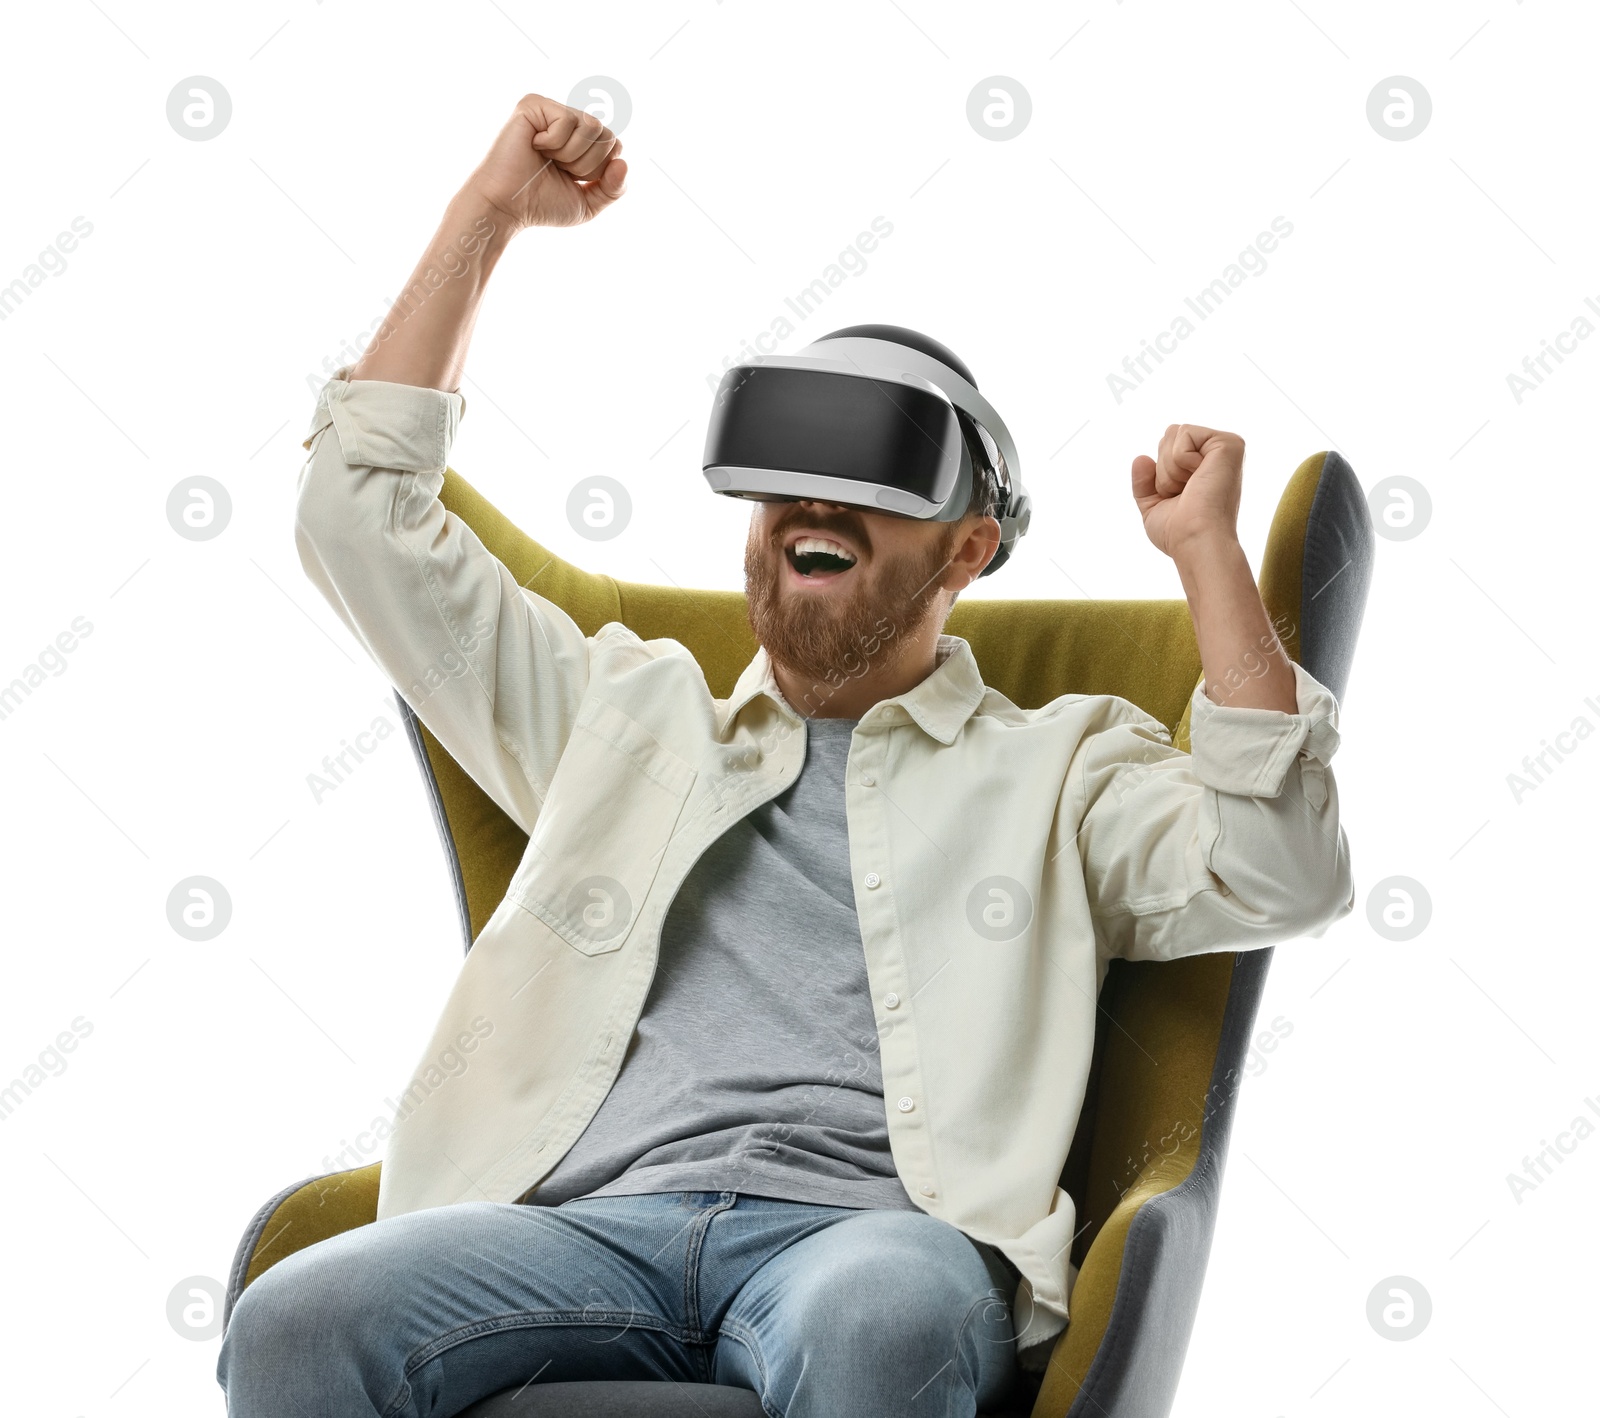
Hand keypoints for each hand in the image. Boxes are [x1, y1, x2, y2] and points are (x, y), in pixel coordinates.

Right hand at [461, 93, 626, 231]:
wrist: (506, 206)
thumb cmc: (540, 205)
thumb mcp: (588, 203)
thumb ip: (614, 188)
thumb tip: (623, 162)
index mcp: (580, 141)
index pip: (615, 146)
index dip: (599, 170)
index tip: (572, 179)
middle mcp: (567, 121)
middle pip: (607, 135)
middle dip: (587, 164)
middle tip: (557, 169)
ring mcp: (550, 110)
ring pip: (592, 126)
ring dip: (572, 154)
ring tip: (546, 158)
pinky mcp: (534, 104)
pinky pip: (567, 120)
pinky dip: (554, 142)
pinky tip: (534, 146)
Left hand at [1131, 424, 1244, 559]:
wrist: (1196, 541)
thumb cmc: (1178, 532)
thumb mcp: (1153, 506)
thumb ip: (1144, 483)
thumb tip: (1140, 457)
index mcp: (1204, 467)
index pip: (1166, 446)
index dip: (1160, 474)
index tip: (1177, 497)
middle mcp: (1218, 455)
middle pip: (1169, 434)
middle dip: (1164, 467)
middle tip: (1183, 493)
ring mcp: (1226, 448)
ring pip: (1174, 432)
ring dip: (1170, 467)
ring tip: (1190, 488)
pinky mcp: (1230, 444)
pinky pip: (1185, 432)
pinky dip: (1179, 459)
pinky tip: (1198, 478)